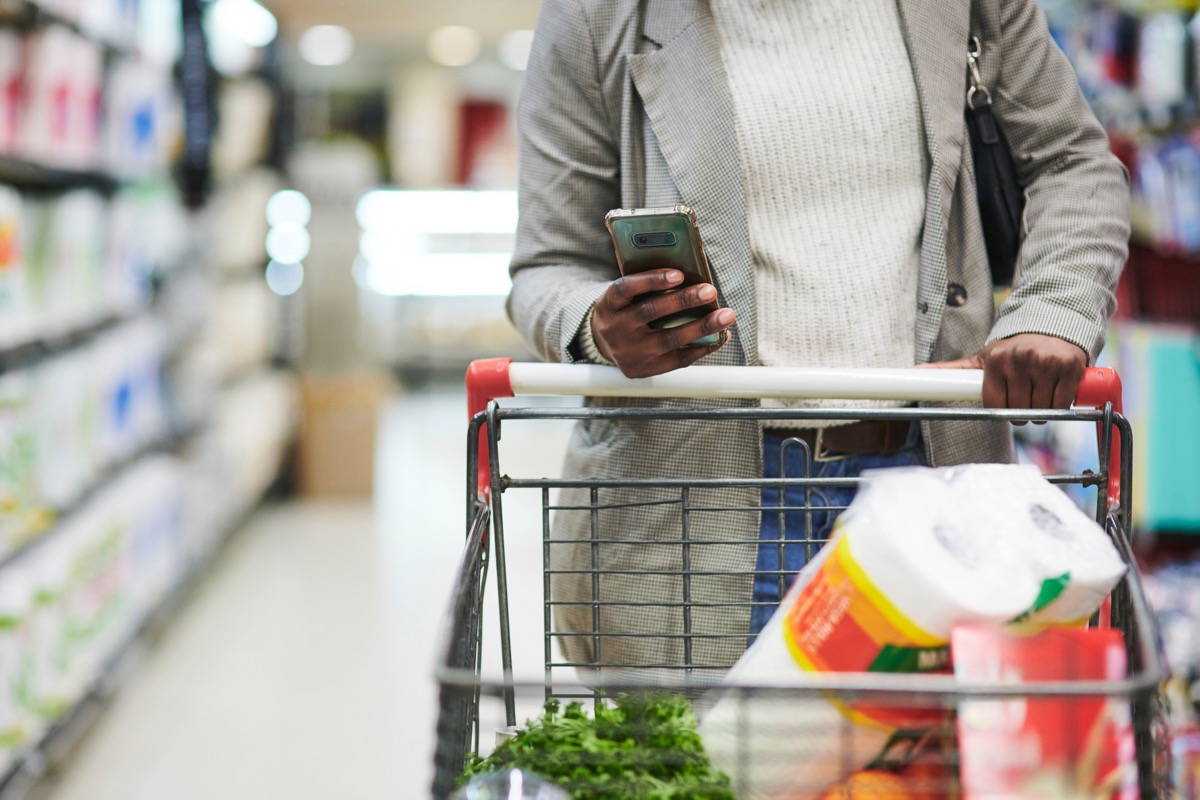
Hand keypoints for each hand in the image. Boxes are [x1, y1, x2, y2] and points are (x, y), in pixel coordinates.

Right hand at [591, 268, 735, 377]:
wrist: (603, 344)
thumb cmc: (625, 309)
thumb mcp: (625, 295)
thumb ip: (647, 285)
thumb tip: (690, 274)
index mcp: (609, 303)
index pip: (626, 288)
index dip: (651, 280)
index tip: (679, 273)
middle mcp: (615, 328)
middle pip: (651, 312)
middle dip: (683, 301)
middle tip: (710, 290)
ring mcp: (629, 352)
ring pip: (668, 339)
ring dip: (701, 327)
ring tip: (726, 316)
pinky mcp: (642, 369)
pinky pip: (676, 360)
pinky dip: (701, 348)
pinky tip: (719, 337)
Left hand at [925, 334, 1087, 421]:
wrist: (1052, 325)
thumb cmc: (1013, 349)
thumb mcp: (982, 358)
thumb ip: (951, 370)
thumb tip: (915, 372)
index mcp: (996, 360)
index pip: (994, 404)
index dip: (1001, 410)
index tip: (1007, 404)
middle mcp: (1020, 359)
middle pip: (1018, 411)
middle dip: (1022, 412)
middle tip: (1026, 397)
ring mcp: (1046, 362)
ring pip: (1041, 410)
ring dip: (1042, 411)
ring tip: (1041, 393)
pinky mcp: (1070, 366)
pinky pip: (1063, 402)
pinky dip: (1062, 404)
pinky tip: (1057, 391)